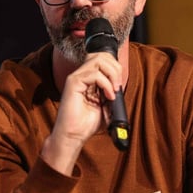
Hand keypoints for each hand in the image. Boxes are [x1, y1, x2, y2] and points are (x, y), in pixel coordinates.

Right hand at [40, 51, 121, 174]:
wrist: (73, 136)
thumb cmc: (85, 124)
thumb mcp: (105, 105)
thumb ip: (110, 92)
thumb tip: (120, 84)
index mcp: (88, 79)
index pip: (103, 59)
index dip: (115, 67)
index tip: (119, 85)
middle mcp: (81, 75)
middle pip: (102, 55)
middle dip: (115, 68)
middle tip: (118, 86)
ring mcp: (76, 77)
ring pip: (98, 60)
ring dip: (112, 74)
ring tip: (114, 90)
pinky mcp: (73, 83)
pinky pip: (94, 74)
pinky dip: (105, 84)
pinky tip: (108, 96)